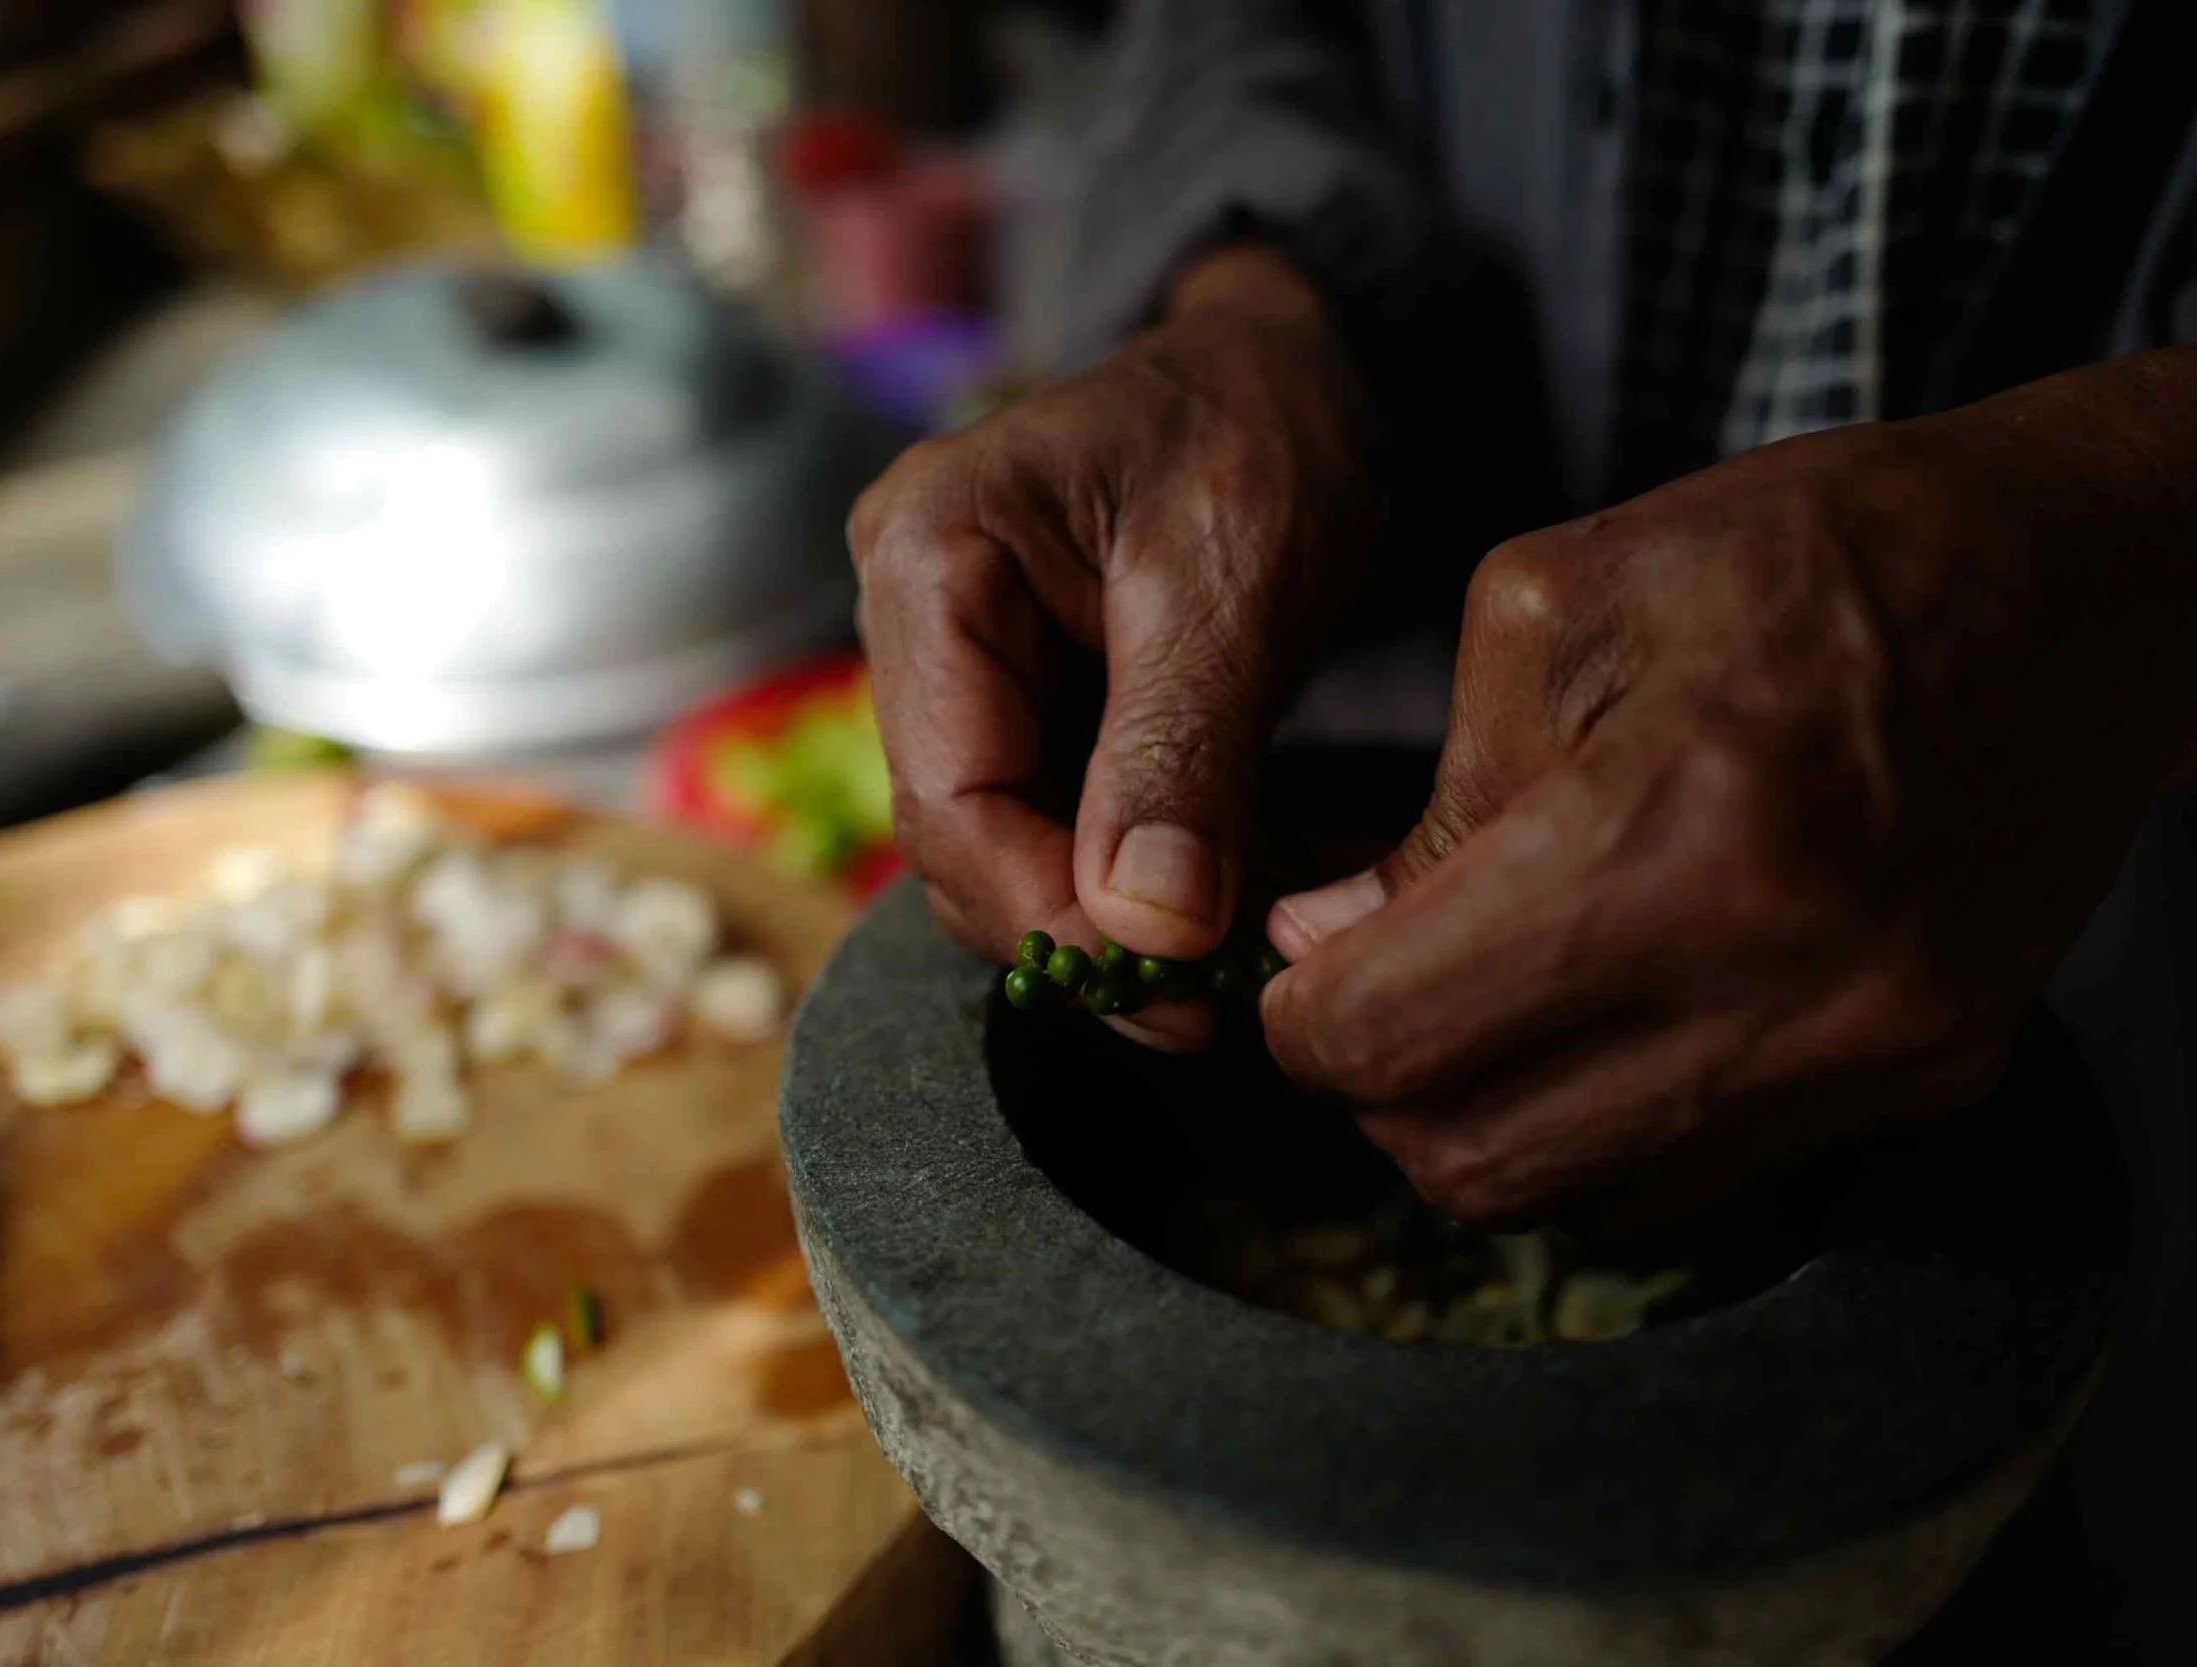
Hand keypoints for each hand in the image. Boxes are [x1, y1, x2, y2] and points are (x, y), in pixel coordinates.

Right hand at [850, 245, 1371, 1045]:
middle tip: (1201, 1006)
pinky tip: (1202, 920)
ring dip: (1096, 922)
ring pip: (995, 846)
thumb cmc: (1256, 430)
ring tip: (1213, 977)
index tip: (1164, 987)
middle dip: (1070, 931)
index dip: (1044, 910)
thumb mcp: (1229, 587)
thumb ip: (1181, 757)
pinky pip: (1042, 821)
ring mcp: (956, 662)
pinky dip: (1117, 882)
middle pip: (957, 834)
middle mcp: (911, 613)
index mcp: (929, 553)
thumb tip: (1144, 936)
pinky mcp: (1013, 699)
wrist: (1285, 370)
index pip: (948, 791)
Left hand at [1258, 406, 2196, 1230]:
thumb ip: (1430, 804)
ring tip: (1482, 998)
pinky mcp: (1930, 1080)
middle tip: (1368, 991)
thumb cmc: (1816, 554)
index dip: (1300, 1021)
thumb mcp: (1562, 607)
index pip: (1395, 1039)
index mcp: (1673, 830)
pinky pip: (1698, 1177)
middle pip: (1472, 1161)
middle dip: (1376, 1092)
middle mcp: (1787, 979)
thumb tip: (1326, 944)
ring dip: (1487, 1121)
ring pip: (1580, 1197)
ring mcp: (1873, 1050)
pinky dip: (1608, 1124)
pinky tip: (1607, 1011)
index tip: (1292, 971)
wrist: (2089, 588)